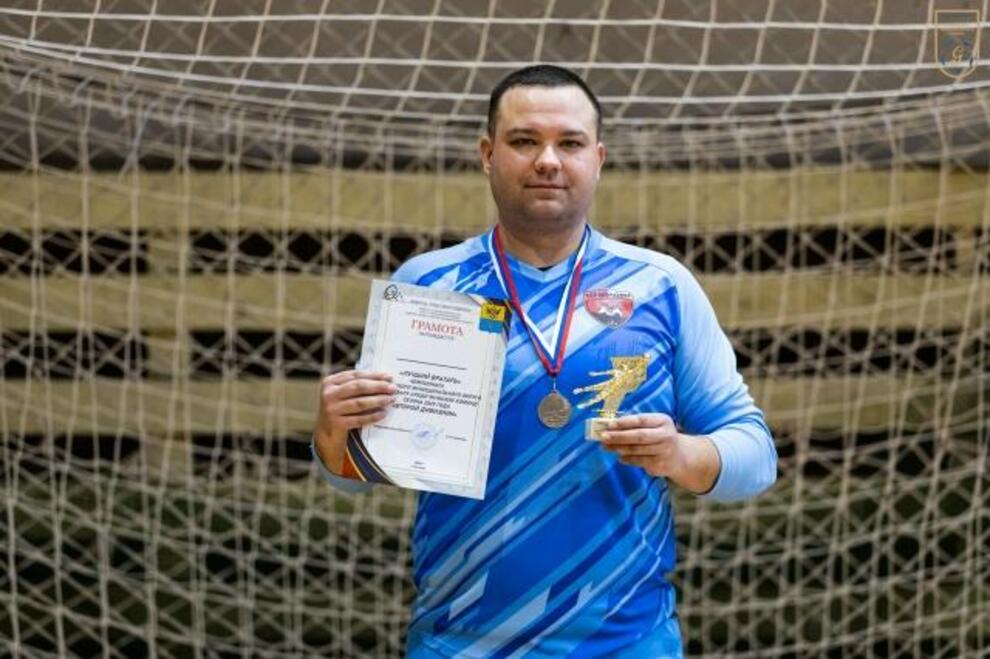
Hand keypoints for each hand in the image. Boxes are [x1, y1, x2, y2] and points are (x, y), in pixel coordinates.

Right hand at [313, 370, 395, 473]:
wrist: (326, 433)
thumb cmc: (340, 409)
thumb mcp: (342, 394)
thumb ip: (356, 385)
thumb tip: (384, 380)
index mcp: (330, 382)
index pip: (355, 375)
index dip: (373, 375)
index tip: (389, 377)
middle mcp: (328, 394)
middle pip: (358, 387)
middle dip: (378, 386)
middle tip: (393, 388)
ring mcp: (331, 409)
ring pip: (359, 403)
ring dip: (378, 400)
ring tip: (391, 399)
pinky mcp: (336, 423)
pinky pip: (359, 419)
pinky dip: (372, 416)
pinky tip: (383, 413)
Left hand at [599, 413, 719, 493]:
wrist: (681, 456)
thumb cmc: (660, 436)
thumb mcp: (654, 426)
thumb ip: (636, 424)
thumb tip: (610, 425)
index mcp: (663, 421)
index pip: (641, 420)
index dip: (624, 422)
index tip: (609, 424)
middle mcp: (666, 435)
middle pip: (639, 436)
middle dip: (619, 436)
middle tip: (603, 437)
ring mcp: (664, 451)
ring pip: (637, 450)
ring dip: (618, 448)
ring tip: (605, 446)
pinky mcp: (660, 465)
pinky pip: (639, 461)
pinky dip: (627, 459)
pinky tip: (619, 456)